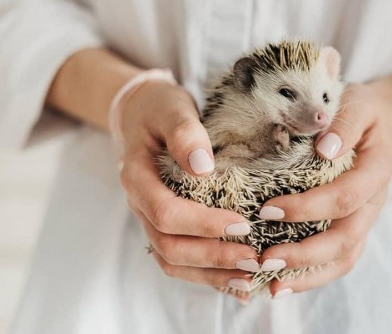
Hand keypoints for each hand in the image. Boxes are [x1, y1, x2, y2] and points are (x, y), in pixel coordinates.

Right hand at [118, 80, 258, 301]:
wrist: (143, 114)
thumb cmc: (160, 109)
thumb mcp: (171, 109)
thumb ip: (184, 133)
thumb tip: (202, 166)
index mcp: (138, 177)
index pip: (165, 211)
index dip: (202, 223)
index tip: (242, 224)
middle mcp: (140, 204)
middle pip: (169, 245)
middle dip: (212, 256)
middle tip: (254, 258)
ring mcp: (151, 218)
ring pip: (173, 260)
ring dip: (211, 274)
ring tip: (249, 278)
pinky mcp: (167, 225)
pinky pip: (181, 258)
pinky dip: (208, 274)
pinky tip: (237, 282)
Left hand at [258, 80, 391, 297]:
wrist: (379, 123)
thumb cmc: (361, 112)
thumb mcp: (357, 104)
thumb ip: (344, 124)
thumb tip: (325, 149)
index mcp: (376, 171)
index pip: (345, 197)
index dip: (309, 207)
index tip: (268, 209)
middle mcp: (373, 202)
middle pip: (346, 238)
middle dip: (305, 252)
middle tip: (265, 257)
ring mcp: (365, 219)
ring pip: (344, 258)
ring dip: (308, 273)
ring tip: (271, 283)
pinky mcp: (353, 227)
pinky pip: (339, 260)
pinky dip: (313, 276)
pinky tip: (283, 283)